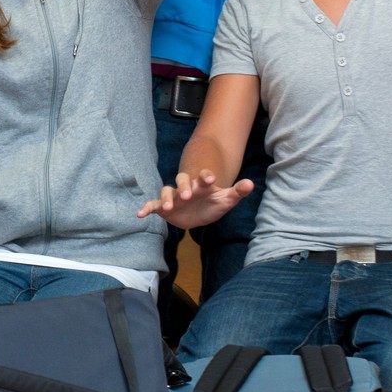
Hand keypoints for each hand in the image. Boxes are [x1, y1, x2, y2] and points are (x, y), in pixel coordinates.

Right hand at [135, 170, 253, 229]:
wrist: (200, 210)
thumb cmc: (213, 202)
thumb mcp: (226, 199)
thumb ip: (237, 191)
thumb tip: (251, 183)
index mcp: (202, 185)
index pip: (203, 177)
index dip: (206, 176)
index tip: (210, 179)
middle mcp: (186, 188)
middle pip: (181, 181)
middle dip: (184, 187)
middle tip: (188, 195)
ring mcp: (174, 196)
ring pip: (167, 191)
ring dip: (167, 198)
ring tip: (169, 207)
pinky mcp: (164, 207)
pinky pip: (153, 204)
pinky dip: (146, 208)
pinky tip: (140, 214)